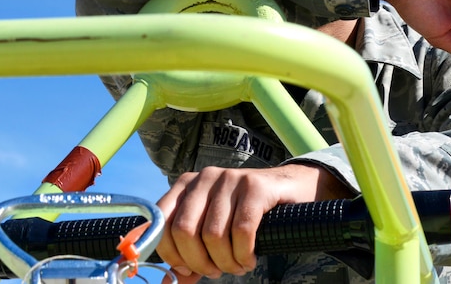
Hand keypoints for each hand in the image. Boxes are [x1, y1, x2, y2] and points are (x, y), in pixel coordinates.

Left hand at [155, 164, 351, 282]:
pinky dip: (244, 254)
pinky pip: (241, 231)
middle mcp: (204, 178)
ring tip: (237, 266)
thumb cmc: (244, 213)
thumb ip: (190, 254)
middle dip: (200, 262)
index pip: (162, 223)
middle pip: (185, 231)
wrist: (289, 188)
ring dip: (226, 262)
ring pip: (214, 235)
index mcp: (186, 185)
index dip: (172, 254)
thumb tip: (171, 281)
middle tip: (217, 272)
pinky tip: (250, 259)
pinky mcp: (254, 186)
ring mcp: (229, 179)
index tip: (188, 270)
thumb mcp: (213, 229)